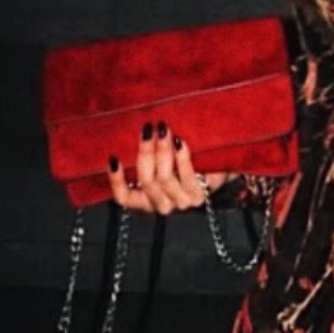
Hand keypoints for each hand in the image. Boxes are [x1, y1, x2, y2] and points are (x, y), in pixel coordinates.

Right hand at [107, 124, 228, 213]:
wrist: (219, 165)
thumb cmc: (184, 158)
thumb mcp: (160, 155)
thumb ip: (146, 150)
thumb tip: (136, 128)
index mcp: (146, 198)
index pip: (124, 198)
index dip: (117, 181)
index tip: (114, 158)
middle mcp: (161, 204)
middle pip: (146, 182)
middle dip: (145, 153)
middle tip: (148, 129)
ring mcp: (180, 203)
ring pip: (164, 180)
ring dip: (163, 152)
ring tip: (164, 130)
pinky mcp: (198, 197)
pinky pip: (186, 179)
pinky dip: (181, 159)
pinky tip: (180, 143)